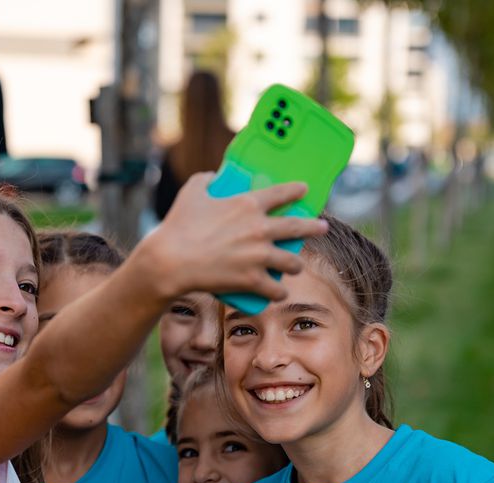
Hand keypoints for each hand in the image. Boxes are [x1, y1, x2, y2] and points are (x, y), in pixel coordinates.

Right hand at [136, 173, 328, 302]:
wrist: (171, 261)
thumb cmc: (178, 225)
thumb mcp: (192, 191)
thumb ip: (206, 179)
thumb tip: (214, 177)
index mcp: (248, 204)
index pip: (281, 194)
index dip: (296, 190)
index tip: (305, 190)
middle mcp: (260, 229)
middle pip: (297, 227)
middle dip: (313, 227)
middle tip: (323, 227)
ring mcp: (259, 256)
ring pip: (291, 262)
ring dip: (294, 265)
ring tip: (295, 266)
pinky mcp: (252, 280)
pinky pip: (275, 289)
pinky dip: (277, 292)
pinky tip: (279, 293)